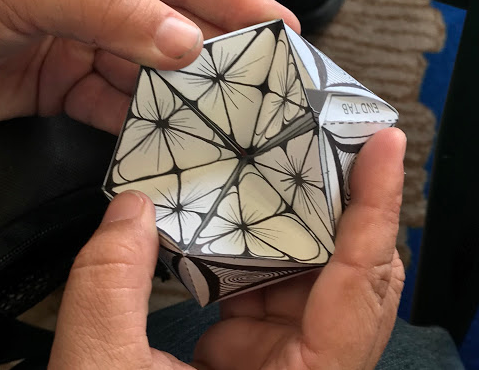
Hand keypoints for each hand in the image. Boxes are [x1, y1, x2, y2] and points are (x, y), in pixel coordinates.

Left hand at [0, 0, 297, 131]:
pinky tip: (166, 133)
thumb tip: (183, 39)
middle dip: (217, 51)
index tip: (277, 23)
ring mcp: (88, 39)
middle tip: (262, 77)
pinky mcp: (70, 84)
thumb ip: (113, 9)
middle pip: (175, 21)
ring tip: (224, 114)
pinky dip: (141, 123)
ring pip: (151, 70)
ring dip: (182, 94)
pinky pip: (118, 105)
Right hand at [48, 127, 405, 369]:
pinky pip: (278, 292)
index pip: (359, 285)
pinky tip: (226, 238)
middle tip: (319, 144)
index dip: (375, 208)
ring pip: (313, 278)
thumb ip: (109, 288)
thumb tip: (133, 209)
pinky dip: (255, 258)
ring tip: (264, 180)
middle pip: (351, 274)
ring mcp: (295, 364)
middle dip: (335, 205)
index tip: (384, 145)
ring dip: (287, 231)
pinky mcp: (271, 358)